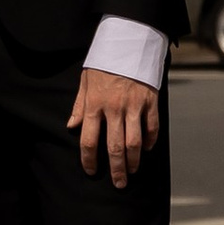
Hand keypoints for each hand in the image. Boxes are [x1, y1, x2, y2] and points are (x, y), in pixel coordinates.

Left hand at [68, 65, 160, 187]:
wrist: (128, 41)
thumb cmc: (104, 62)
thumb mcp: (86, 80)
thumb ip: (79, 106)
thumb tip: (71, 127)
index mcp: (94, 104)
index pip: (89, 140)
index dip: (89, 160)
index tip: (91, 171)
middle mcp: (113, 108)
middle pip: (114, 147)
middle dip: (116, 169)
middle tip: (118, 183)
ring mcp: (133, 105)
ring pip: (134, 142)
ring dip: (133, 161)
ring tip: (132, 171)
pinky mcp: (150, 100)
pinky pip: (152, 127)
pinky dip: (150, 141)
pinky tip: (146, 149)